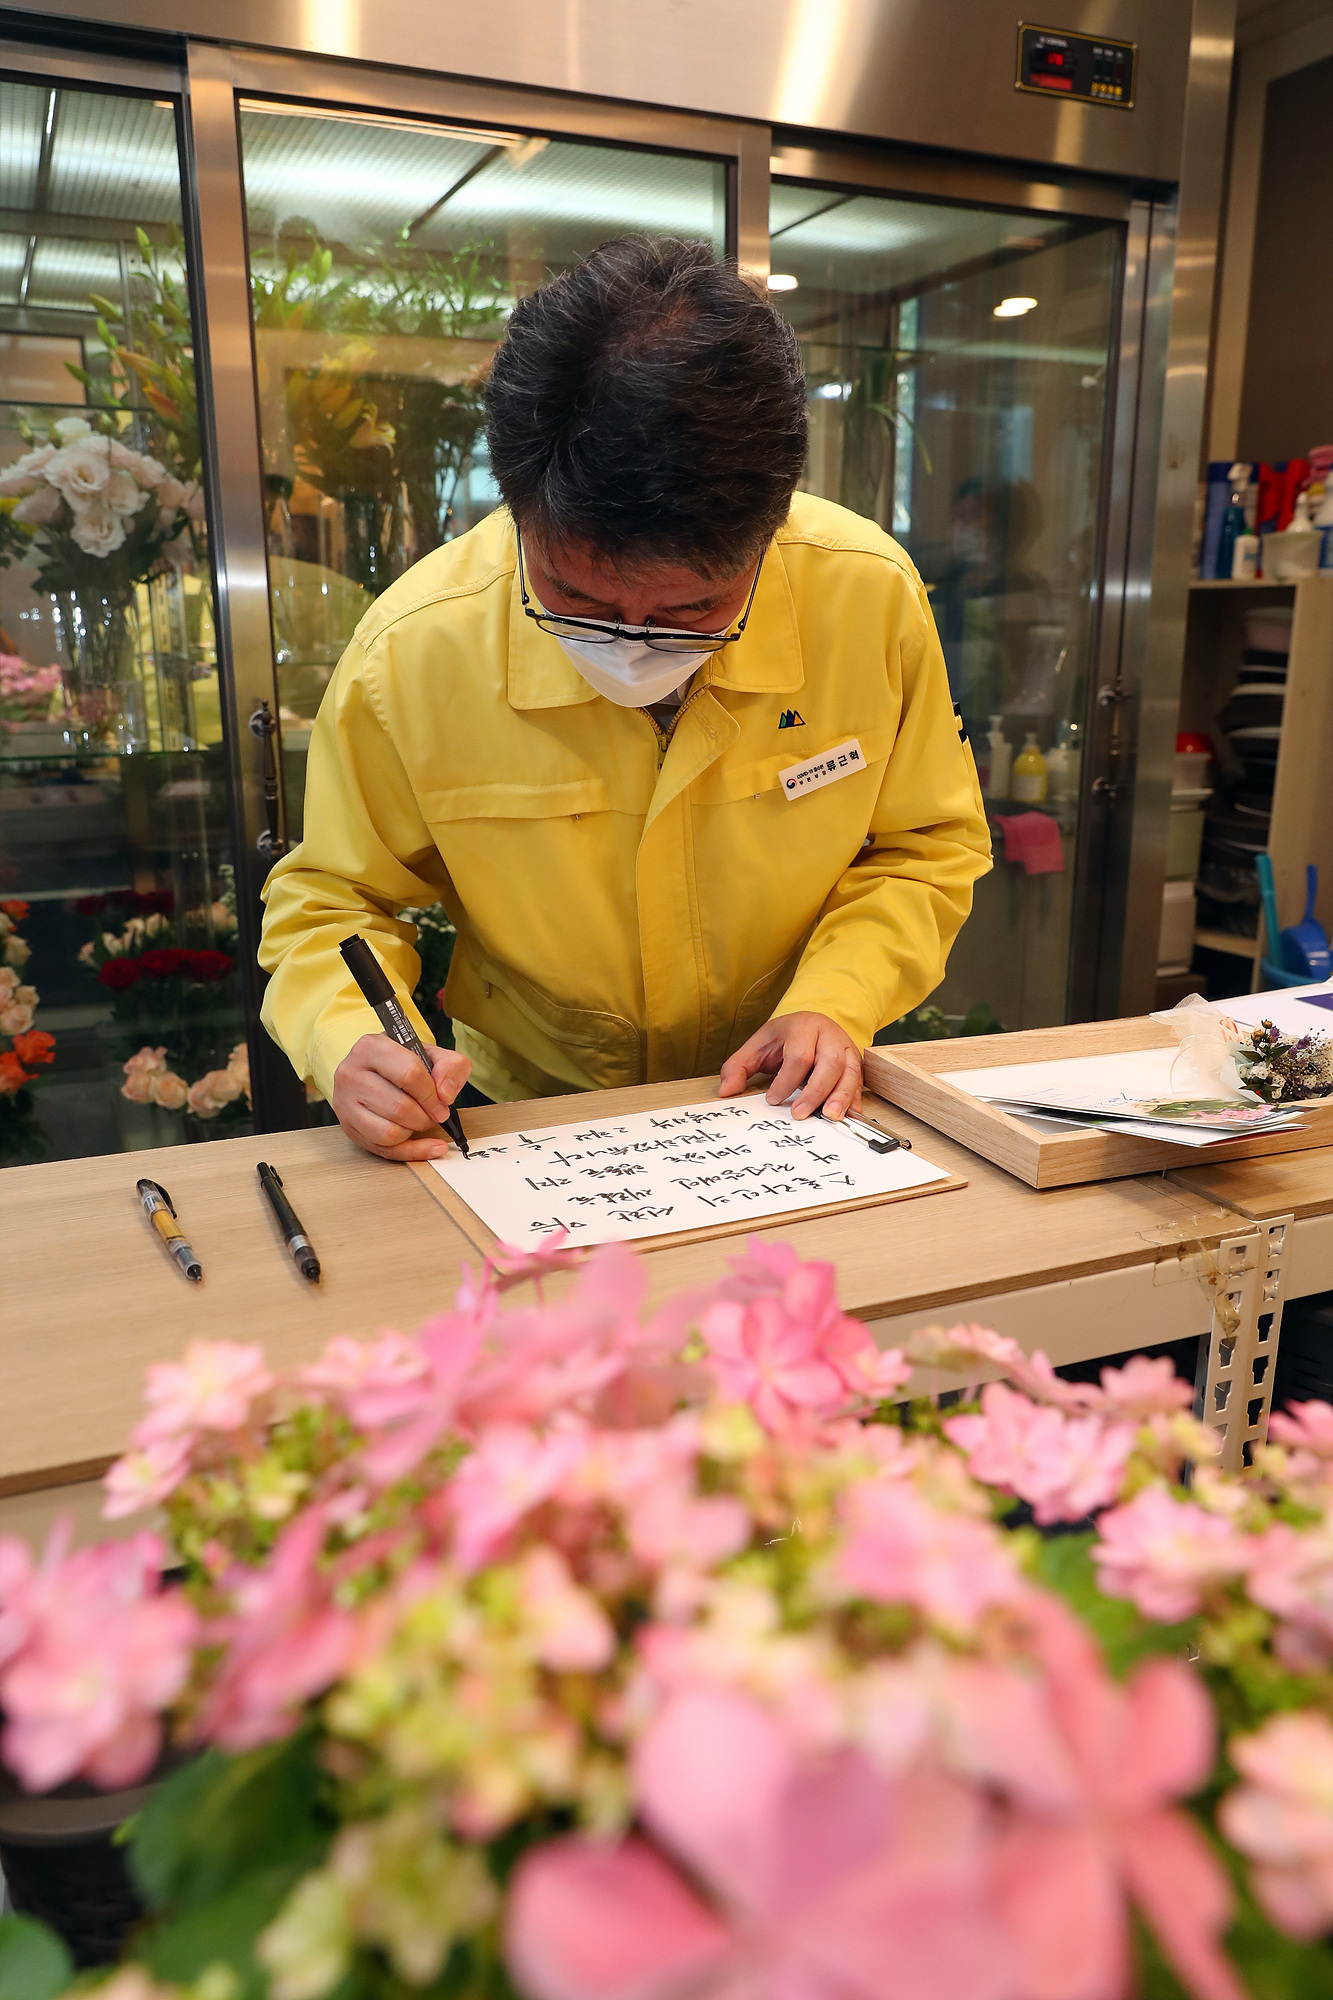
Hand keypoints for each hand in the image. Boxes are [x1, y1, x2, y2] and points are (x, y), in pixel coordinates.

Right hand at [332, 1034, 471, 1161]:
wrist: (375, 1069)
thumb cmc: (403, 1062)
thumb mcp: (433, 1054)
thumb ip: (450, 1067)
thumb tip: (446, 1094)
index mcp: (371, 1047)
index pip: (409, 1074)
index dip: (432, 1095)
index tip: (443, 1103)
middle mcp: (351, 1074)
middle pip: (399, 1107)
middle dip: (425, 1116)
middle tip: (434, 1114)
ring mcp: (345, 1103)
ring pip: (388, 1132)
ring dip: (414, 1131)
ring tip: (420, 1121)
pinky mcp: (349, 1128)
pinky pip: (384, 1150)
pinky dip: (412, 1151)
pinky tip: (429, 1146)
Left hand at [717, 1011, 862, 1119]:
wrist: (810, 1023)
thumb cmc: (783, 1038)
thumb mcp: (757, 1046)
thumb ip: (738, 1066)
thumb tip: (726, 1091)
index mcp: (803, 1027)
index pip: (799, 1055)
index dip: (786, 1080)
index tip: (773, 1099)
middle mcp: (829, 1035)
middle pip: (830, 1061)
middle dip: (816, 1090)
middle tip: (800, 1114)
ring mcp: (846, 1048)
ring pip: (850, 1072)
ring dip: (841, 1096)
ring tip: (830, 1117)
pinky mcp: (855, 1062)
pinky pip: (859, 1081)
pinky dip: (854, 1100)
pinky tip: (848, 1115)